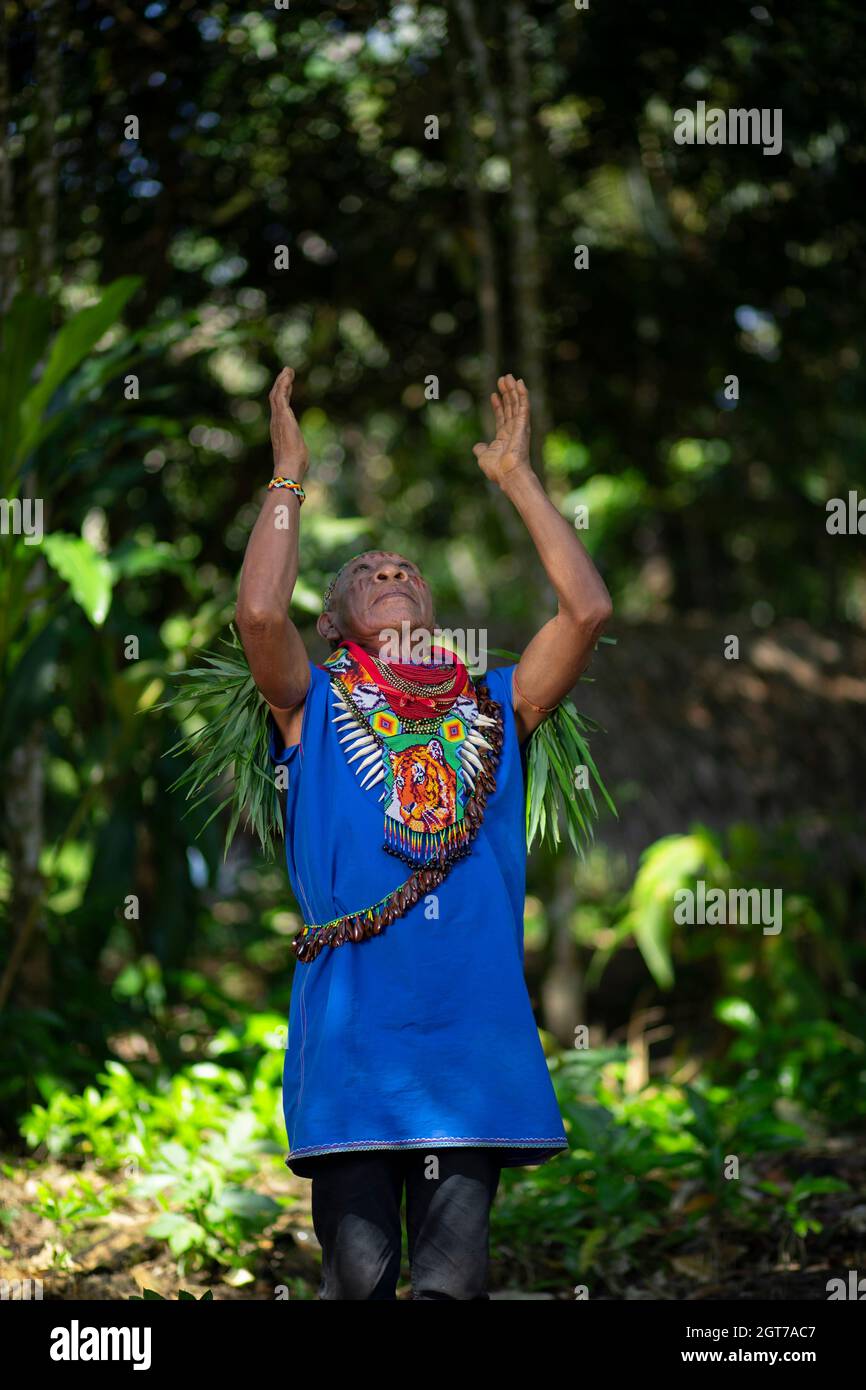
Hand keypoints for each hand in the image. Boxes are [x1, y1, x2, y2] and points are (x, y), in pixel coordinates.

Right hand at [269, 367, 308, 481]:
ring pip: (277, 393)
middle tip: (287, 372)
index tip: (288, 386)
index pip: (280, 407)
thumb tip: (301, 458)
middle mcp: (276, 421)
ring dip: (282, 380)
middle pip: (276, 397)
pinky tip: (288, 375)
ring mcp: (278, 418)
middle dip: (281, 384)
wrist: (289, 467)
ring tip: (288, 370)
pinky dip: (283, 384)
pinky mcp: (282, 416)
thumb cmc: (294, 465)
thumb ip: (297, 449)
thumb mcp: (298, 452)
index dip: (283, 395)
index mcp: (279, 429)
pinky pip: (281, 395)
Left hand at [472, 374, 531, 487]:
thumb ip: (481, 449)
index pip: (501, 417)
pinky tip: (520, 383)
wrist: (507, 475)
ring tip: (509, 377)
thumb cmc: (497, 469)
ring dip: (513, 390)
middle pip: (510, 407)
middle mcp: (513, 431)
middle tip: (503, 379)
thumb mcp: (483, 456)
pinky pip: (524, 406)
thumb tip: (477, 446)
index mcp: (504, 437)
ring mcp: (520, 427)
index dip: (497, 405)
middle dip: (507, 393)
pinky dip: (522, 394)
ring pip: (517, 404)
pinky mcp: (524, 425)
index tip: (493, 394)